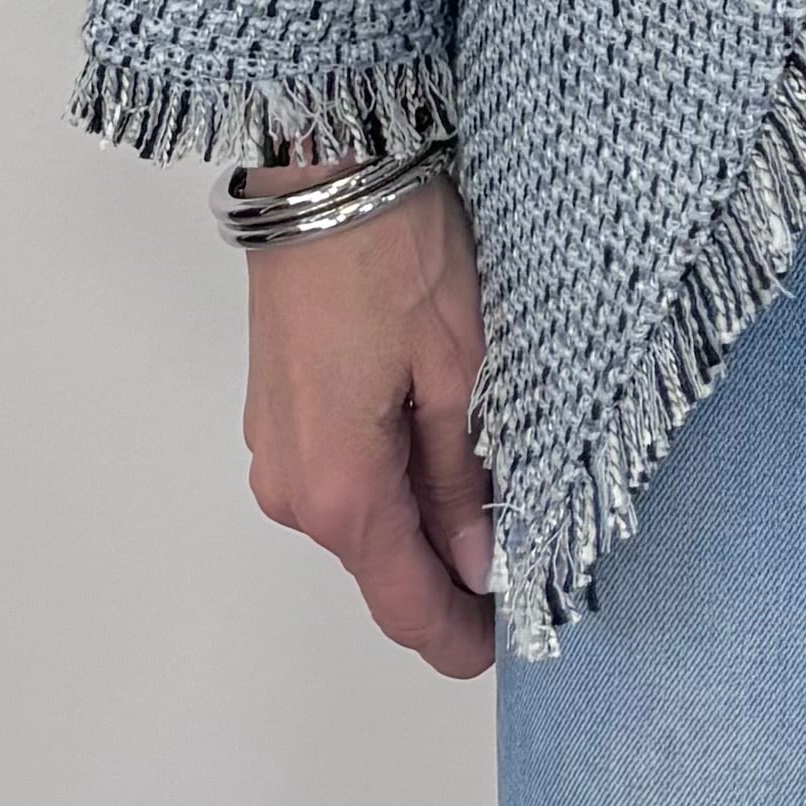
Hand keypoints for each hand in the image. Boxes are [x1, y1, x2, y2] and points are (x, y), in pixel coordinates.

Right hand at [240, 162, 495, 675]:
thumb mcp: (461, 367)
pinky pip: (344, 470)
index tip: (511, 644)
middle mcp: (294, 488)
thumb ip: (466, 479)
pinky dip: (392, 473)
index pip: (407, 604)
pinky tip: (442, 439)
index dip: (462, 637)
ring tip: (496, 481)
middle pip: (383, 563)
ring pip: (364, 515)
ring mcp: (278, 448)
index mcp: (340, 490)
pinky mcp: (280, 409)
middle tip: (528, 550)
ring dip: (423, 515)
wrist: (326, 162)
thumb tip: (480, 562)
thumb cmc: (394, 249)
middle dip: (451, 569)